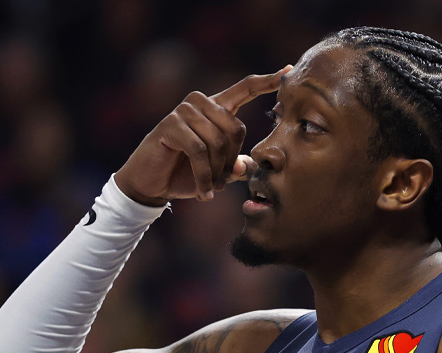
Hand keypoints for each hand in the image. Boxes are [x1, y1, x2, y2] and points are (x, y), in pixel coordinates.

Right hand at [113, 67, 289, 206]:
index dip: (268, 81)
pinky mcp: (171, 123)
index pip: (245, 88)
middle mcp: (201, 103)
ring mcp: (185, 110)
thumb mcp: (217, 171)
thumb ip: (237, 165)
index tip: (290, 71)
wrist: (150, 183)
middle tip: (223, 184)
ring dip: (216, 172)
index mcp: (216, 108)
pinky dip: (204, 176)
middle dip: (231, 162)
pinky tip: (203, 192)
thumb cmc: (185, 174)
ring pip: (218, 142)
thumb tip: (247, 166)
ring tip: (212, 188)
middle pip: (236, 129)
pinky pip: (199, 151)